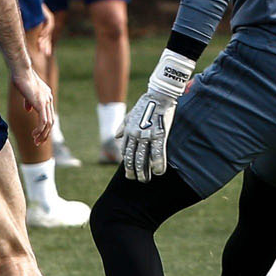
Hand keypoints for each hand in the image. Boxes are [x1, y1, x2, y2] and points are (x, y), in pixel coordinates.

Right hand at [13, 70, 55, 151]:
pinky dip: (40, 130)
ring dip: (43, 134)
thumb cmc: (21, 78)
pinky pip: (43, 121)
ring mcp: (46, 101)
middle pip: (51, 121)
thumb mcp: (26, 92)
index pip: (49, 115)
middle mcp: (49, 99)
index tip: (38, 135)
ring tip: (36, 141)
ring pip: (48, 123)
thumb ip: (29, 101)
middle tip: (38, 142)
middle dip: (45, 133)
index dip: (44, 126)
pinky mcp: (41, 104)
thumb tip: (28, 110)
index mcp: (47, 96)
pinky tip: (34, 134)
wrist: (21, 71)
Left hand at [121, 50, 195, 181]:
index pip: (125, 152)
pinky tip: (159, 172)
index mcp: (128, 131)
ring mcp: (147, 136)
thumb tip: (116, 136)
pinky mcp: (159, 134)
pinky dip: (158, 164)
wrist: (158, 95)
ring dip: (143, 172)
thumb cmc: (145, 103)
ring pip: (143, 158)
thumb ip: (122, 126)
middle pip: (132, 158)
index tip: (129, 172)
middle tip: (136, 180)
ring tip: (145, 180)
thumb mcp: (130, 114)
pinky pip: (158, 153)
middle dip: (133, 172)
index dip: (127, 163)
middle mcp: (135, 135)